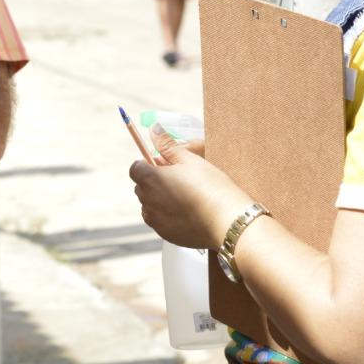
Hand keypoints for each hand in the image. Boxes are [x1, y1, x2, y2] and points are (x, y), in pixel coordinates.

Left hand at [129, 125, 250, 249]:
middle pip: (141, 187)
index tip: (165, 165)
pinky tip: (187, 212)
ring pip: (149, 205)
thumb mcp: (190, 160)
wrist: (228, 220)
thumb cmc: (211, 186)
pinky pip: (159, 221)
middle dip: (154, 182)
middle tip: (179, 180)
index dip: (148, 165)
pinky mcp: (165, 234)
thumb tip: (153, 129)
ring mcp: (155, 220)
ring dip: (159, 200)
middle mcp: (147, 201)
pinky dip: (167, 216)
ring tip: (185, 197)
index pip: (135, 168)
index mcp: (150, 179)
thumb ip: (168, 146)